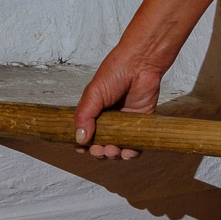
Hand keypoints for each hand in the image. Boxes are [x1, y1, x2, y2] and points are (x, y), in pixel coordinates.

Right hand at [73, 43, 169, 159]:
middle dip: (99, 152)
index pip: (85, 134)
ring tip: (112, 150)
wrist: (141, 65)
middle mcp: (108, 120)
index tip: (82, 149)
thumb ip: (85, 116)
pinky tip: (127, 153)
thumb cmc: (115, 73)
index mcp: (93, 112)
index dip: (83, 145)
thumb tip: (80, 138)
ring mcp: (124, 124)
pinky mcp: (140, 125)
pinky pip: (136, 145)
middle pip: (101, 145)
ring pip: (117, 148)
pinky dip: (131, 153)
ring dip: (113, 154)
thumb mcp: (93, 93)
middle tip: (99, 150)